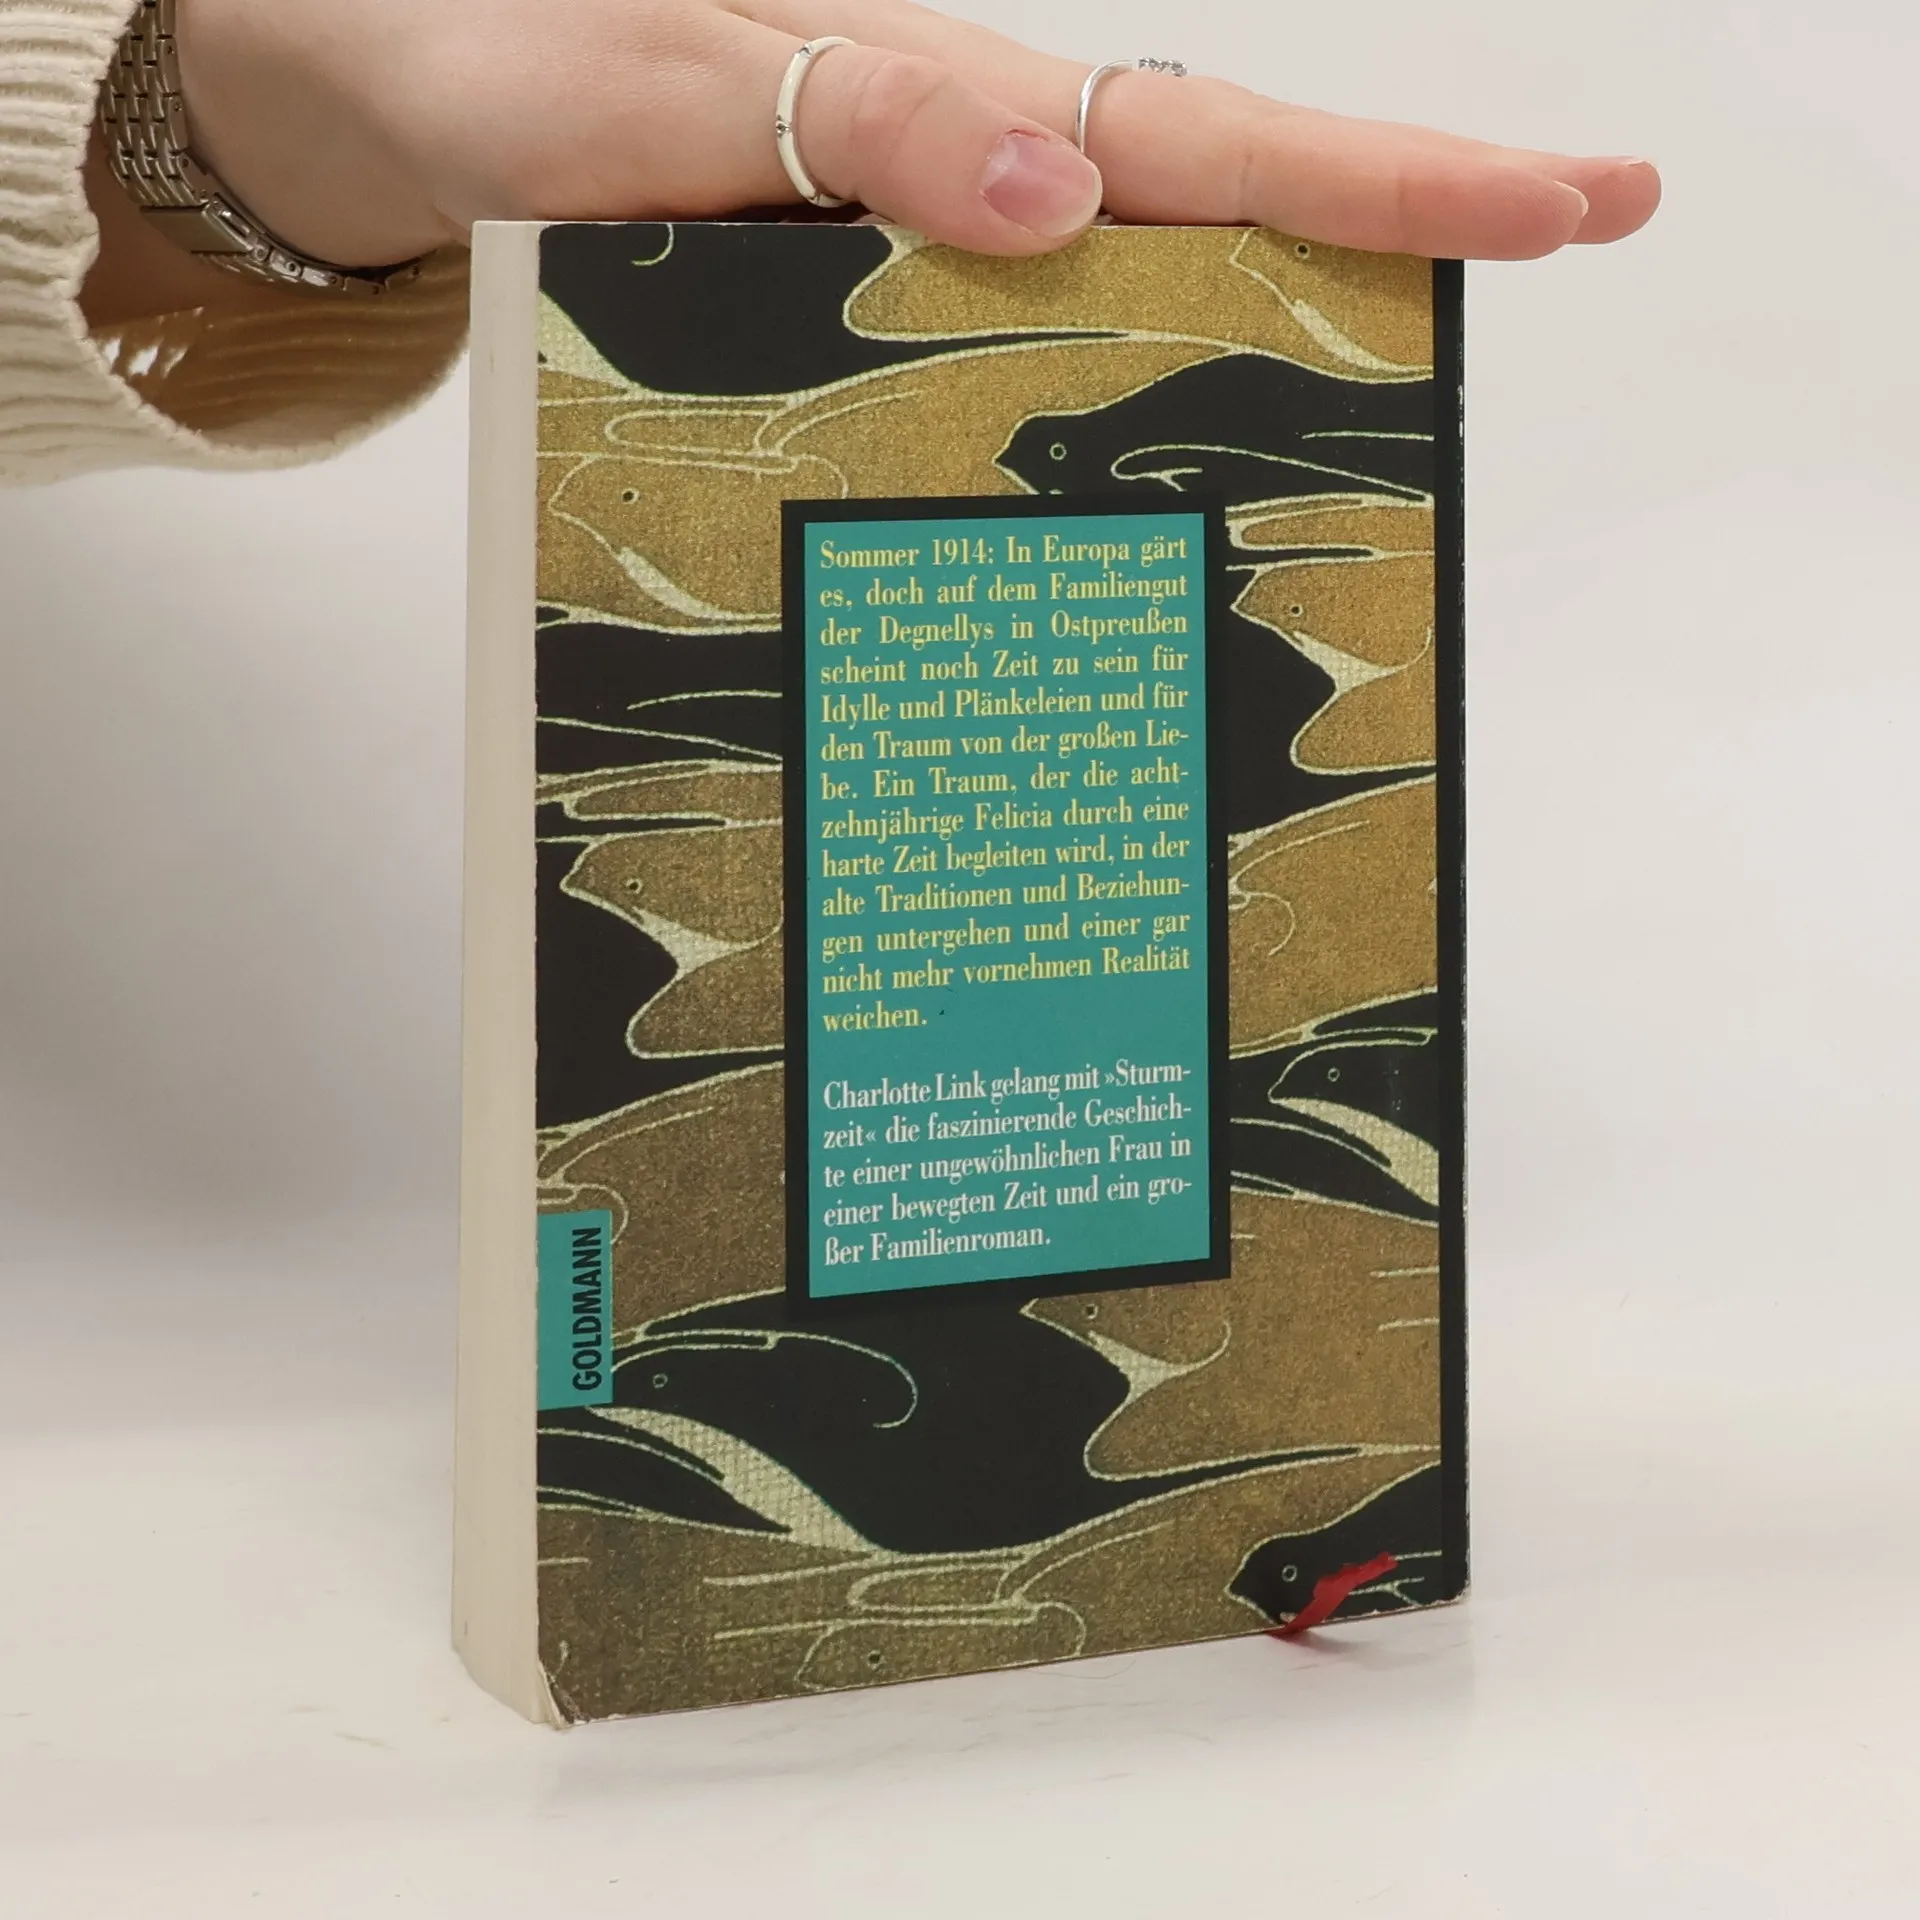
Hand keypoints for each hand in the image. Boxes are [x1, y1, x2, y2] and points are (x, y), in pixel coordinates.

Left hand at [92, 0, 1658, 317]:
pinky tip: (1137, 520)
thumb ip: (843, 122)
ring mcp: (918, 259)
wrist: (383, 115)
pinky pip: (1000, 378)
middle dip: (1400, 222)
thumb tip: (1058, 186)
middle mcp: (953, 181)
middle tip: (1584, 234)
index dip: (1388, 173)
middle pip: (1213, 196)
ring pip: (1128, 296)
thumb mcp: (646, 92)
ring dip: (1264, 350)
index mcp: (935, 102)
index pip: (1198, 134)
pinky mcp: (859, 325)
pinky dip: (1087, 438)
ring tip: (1397, 435)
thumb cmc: (496, 72)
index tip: (1567, 200)